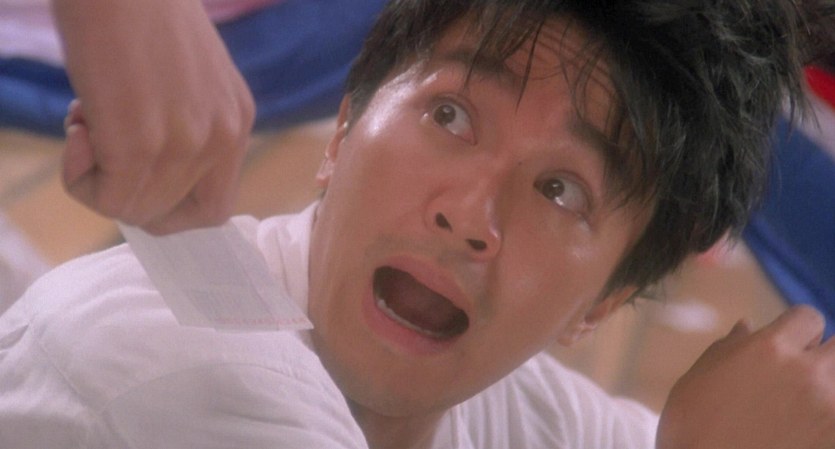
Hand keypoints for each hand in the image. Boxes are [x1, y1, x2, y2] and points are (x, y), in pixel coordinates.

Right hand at [53, 0, 254, 233]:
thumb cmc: (137, 9)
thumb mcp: (187, 76)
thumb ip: (183, 124)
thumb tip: (141, 173)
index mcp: (237, 118)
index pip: (215, 208)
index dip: (168, 208)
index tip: (132, 179)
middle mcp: (222, 137)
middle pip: (169, 214)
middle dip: (123, 187)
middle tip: (99, 133)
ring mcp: (186, 143)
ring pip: (134, 210)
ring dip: (96, 177)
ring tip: (87, 117)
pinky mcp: (141, 144)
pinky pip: (107, 199)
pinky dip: (78, 176)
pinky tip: (76, 126)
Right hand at [657, 306, 834, 448]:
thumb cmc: (691, 427)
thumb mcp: (698, 378)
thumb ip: (728, 348)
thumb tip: (747, 326)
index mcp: (770, 348)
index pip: (808, 317)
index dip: (795, 328)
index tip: (784, 342)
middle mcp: (807, 373)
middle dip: (822, 352)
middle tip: (800, 369)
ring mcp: (827, 409)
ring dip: (825, 384)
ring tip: (800, 399)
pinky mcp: (831, 438)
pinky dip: (825, 417)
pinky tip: (801, 425)